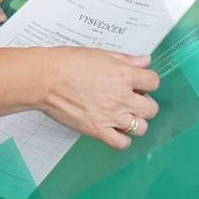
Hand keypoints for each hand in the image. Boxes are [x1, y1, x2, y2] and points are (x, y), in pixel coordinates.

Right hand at [38, 49, 159, 149]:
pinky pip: (121, 143)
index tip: (140, 83)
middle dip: (145, 104)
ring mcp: (111, 116)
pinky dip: (121, 140)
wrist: (44, 79)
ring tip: (124, 116)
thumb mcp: (101, 54)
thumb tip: (144, 61)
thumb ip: (126, 60)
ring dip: (136, 123)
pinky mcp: (97, 130)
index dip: (148, 82)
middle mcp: (122, 97)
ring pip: (141, 128)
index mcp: (124, 76)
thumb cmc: (67, 64)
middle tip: (132, 101)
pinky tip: (115, 130)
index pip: (154, 82)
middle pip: (151, 109)